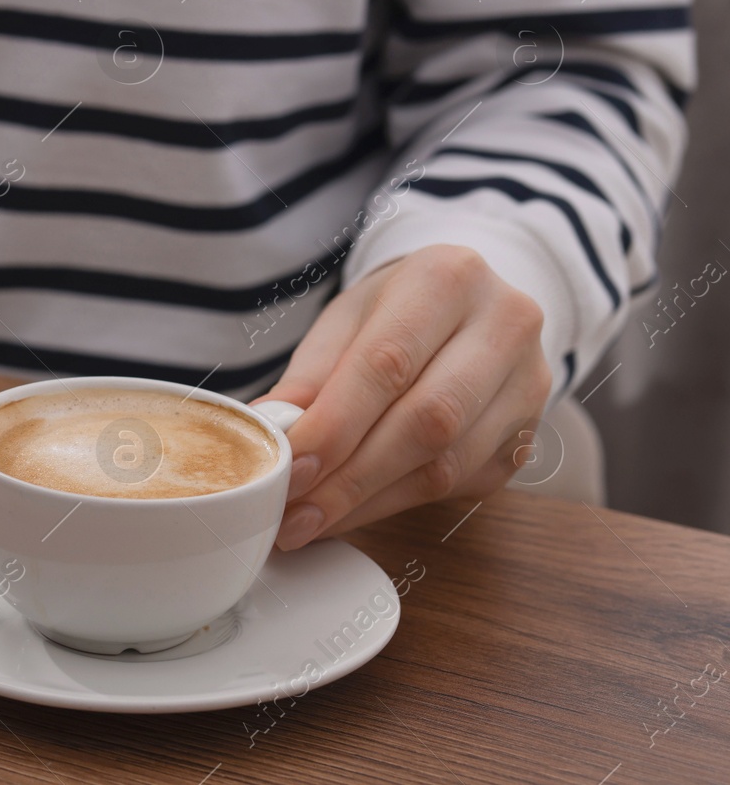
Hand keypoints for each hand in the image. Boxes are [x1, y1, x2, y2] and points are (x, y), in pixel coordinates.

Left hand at [253, 245, 552, 548]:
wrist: (466, 306)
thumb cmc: (395, 310)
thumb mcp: (345, 320)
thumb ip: (311, 374)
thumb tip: (271, 429)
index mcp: (450, 278)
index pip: (388, 363)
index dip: (336, 425)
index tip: (290, 469)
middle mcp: (505, 326)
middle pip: (427, 421)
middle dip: (351, 477)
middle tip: (294, 513)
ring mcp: (528, 384)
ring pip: (447, 463)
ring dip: (370, 501)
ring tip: (311, 520)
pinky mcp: (527, 436)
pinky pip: (459, 485)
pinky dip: (396, 504)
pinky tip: (352, 512)